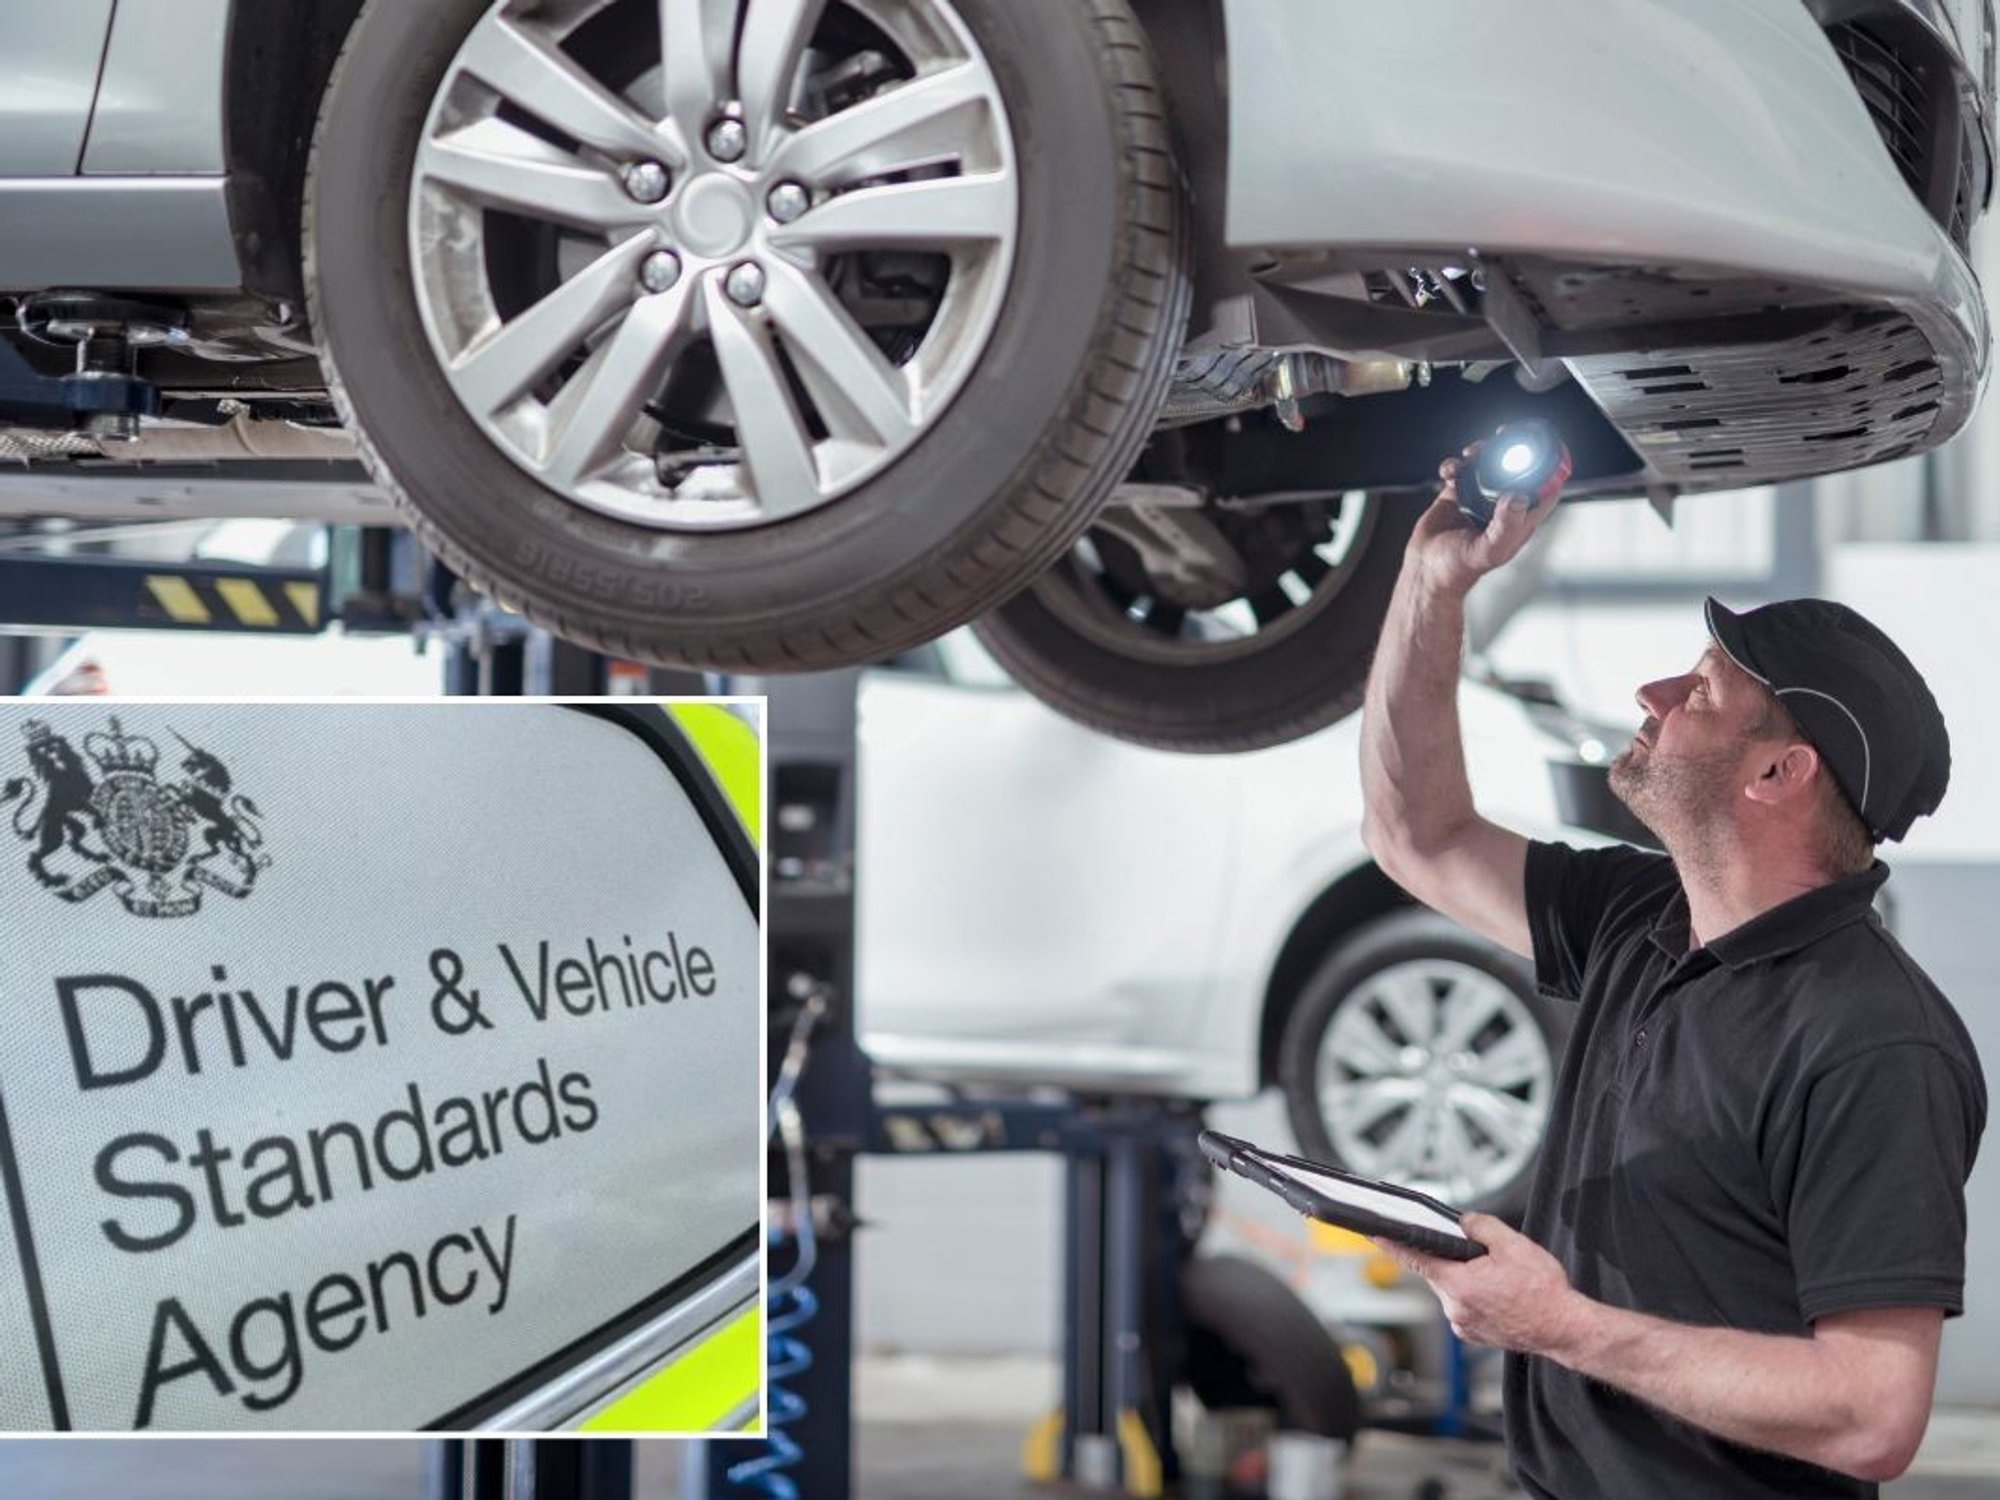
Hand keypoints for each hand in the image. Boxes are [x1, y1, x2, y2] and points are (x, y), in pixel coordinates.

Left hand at [1370, 1213, 1589, 1356]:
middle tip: (1481, 1256)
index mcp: (1459, 1284)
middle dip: (1452, 1258)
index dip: (1392, 1244)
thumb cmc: (1543, 1292)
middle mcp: (1455, 1308)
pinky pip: (1463, 1306)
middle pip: (1437, 1272)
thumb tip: (1464, 1222)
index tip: (1374, 1234)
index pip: (1415, 1258)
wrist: (1565, 1329)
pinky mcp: (1474, 1334)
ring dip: (1466, 1279)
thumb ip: (1481, 1226)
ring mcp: (1463, 1325)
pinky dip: (1474, 1296)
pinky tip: (1499, 1294)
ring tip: (1499, 1278)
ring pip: (1452, 1289)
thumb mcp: (1514, 1244)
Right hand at [1406, 441, 1561, 595]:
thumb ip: (1506, 525)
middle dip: (1512, 451)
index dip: (1550, 470)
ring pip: (1487, 467)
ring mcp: (1478, 501)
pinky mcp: (1455, 497)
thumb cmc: (1458, 570)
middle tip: (1505, 437)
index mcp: (1518, 521)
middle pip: (1515, 471)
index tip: (1546, 450)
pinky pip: (1459, 472)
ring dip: (1481, 453)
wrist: (1425, 572)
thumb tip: (1518, 497)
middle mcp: (1501, 508)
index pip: (1544, 491)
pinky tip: (1449, 471)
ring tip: (1473, 452)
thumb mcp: (1489, 550)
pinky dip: (1454, 465)